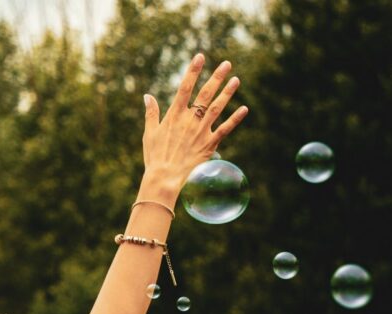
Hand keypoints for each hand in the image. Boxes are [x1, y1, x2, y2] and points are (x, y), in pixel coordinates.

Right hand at [139, 54, 248, 204]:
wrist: (164, 178)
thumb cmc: (154, 157)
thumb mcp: (149, 133)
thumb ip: (151, 113)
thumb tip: (147, 96)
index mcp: (174, 115)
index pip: (185, 87)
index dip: (193, 71)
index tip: (200, 56)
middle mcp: (189, 120)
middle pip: (205, 94)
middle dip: (216, 77)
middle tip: (226, 64)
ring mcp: (201, 131)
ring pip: (217, 107)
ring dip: (227, 93)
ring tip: (236, 80)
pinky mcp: (209, 144)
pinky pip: (225, 129)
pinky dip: (235, 119)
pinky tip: (244, 109)